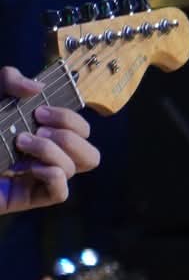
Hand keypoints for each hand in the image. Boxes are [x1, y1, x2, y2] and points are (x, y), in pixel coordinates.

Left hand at [0, 67, 98, 216]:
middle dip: (69, 135)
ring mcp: (36, 179)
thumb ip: (8, 81)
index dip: (70, 118)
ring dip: (54, 152)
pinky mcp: (26, 197)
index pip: (78, 129)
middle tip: (37, 129)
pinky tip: (28, 168)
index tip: (40, 111)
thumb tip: (38, 88)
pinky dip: (53, 177)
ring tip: (21, 144)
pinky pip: (60, 193)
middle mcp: (43, 156)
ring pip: (75, 169)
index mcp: (39, 133)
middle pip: (89, 153)